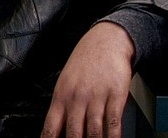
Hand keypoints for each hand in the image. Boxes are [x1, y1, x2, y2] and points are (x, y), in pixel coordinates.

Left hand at [41, 21, 134, 137]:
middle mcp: (77, 99)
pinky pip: (114, 123)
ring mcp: (97, 98)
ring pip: (94, 132)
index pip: (51, 129)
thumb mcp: (65, 82)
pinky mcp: (116, 96)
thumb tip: (56, 131)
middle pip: (74, 135)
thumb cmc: (85, 61)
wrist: (106, 40)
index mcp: (61, 96)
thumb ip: (61, 107)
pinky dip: (113, 137)